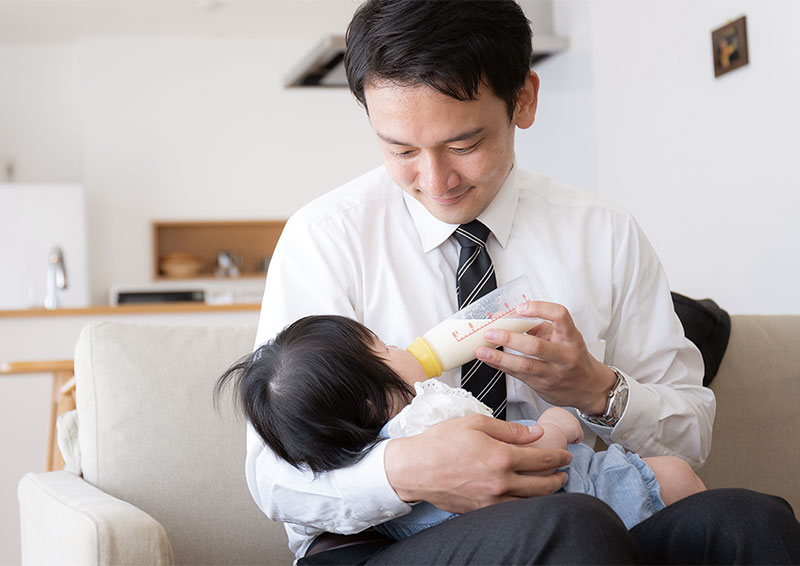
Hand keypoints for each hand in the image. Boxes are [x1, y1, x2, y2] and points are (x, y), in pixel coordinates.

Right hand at [384, 414, 570, 513]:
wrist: (414, 469)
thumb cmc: (440, 442)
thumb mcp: (475, 423)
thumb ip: (509, 429)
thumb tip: (535, 433)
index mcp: (501, 457)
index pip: (541, 460)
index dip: (558, 457)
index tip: (565, 454)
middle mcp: (500, 483)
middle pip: (542, 485)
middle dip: (558, 478)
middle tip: (563, 471)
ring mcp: (491, 501)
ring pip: (530, 502)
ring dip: (546, 494)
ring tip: (551, 485)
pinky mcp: (481, 511)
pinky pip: (511, 510)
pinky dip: (525, 504)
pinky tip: (526, 496)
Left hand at [477, 301, 616, 413]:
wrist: (590, 388)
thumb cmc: (574, 357)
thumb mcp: (565, 337)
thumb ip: (541, 326)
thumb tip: (513, 316)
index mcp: (571, 337)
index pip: (560, 316)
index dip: (540, 309)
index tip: (521, 307)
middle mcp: (565, 356)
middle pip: (536, 346)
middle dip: (510, 339)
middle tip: (490, 332)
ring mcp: (554, 373)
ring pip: (525, 365)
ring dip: (499, 358)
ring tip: (481, 350)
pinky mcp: (543, 386)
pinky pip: (518, 375)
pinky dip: (501, 366)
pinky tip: (489, 360)